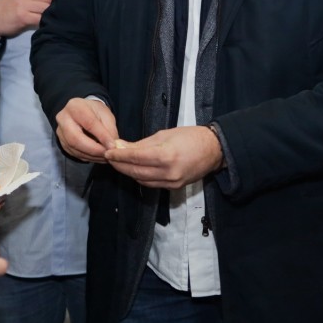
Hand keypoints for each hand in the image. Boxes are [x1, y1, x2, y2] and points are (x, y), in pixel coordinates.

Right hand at [0, 0, 55, 39]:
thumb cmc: (7, 8)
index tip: (58, 2)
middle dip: (55, 4)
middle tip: (57, 12)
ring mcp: (23, 4)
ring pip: (46, 7)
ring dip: (51, 14)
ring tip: (51, 18)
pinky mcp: (22, 16)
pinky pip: (40, 18)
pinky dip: (45, 22)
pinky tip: (44, 24)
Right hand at [54, 98, 117, 163]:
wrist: (82, 111)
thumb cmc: (94, 112)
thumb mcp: (105, 114)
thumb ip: (110, 129)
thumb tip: (113, 146)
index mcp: (75, 107)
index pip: (89, 123)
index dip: (102, 136)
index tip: (113, 146)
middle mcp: (63, 119)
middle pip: (76, 139)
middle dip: (94, 149)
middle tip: (107, 154)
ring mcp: (60, 132)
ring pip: (74, 148)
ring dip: (92, 156)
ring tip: (105, 157)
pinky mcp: (62, 142)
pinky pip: (74, 153)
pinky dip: (88, 157)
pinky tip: (98, 157)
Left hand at [104, 126, 222, 189]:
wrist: (214, 150)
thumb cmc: (191, 137)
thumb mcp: (165, 134)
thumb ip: (142, 144)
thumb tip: (121, 146)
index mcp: (166, 155)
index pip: (135, 157)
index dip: (119, 155)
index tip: (107, 152)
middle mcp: (168, 172)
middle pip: (135, 171)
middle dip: (120, 165)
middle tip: (109, 157)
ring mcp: (171, 182)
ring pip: (141, 180)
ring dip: (128, 172)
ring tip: (118, 163)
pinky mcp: (174, 188)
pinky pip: (151, 184)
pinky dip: (140, 177)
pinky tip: (134, 170)